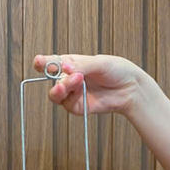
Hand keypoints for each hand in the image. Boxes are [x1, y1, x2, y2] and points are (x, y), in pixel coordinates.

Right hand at [33, 53, 147, 115]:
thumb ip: (81, 65)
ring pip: (56, 94)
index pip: (51, 62)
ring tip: (76, 82)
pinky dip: (72, 98)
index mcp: (70, 63)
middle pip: (51, 79)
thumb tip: (64, 66)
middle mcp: (68, 78)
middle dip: (58, 77)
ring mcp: (72, 93)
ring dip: (62, 88)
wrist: (130, 88)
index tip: (39, 62)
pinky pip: (67, 104)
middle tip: (72, 75)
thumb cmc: (116, 70)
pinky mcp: (77, 106)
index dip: (42, 63)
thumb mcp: (99, 63)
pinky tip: (82, 90)